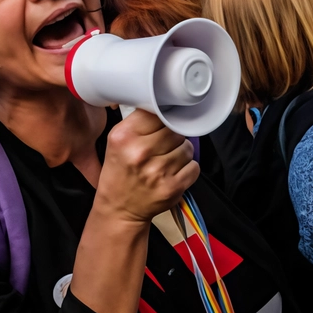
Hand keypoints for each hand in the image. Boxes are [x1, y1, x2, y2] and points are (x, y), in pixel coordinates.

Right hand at [95, 109, 198, 223]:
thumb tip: (167, 103)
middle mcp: (140, 153)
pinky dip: (188, 169)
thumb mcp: (117, 142)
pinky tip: (173, 173)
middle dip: (173, 137)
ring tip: (166, 161)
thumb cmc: (120, 173)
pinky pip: (194, 167)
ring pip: (187, 147)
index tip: (164, 123)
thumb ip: (140, 122)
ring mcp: (157, 171)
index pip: (158, 113)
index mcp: (123, 137)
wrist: (119, 209)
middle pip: (176, 130)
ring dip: (181, 153)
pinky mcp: (172, 187)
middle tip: (162, 148)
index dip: (165, 118)